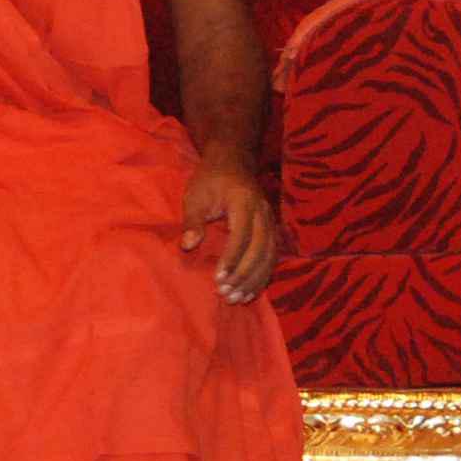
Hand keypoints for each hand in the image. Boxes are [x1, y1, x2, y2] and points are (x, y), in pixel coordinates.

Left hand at [181, 159, 275, 303]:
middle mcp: (263, 212)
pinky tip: (250, 292)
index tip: (218, 279)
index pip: (242, 236)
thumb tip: (188, 245)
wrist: (233, 161)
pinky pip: (272, 256)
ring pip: (269, 256)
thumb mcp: (195, 195)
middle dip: (244, 275)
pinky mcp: (271, 229)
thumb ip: (193, 220)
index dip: (232, 259)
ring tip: (238, 299)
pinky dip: (263, 276)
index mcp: (244, 202)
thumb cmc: (210, 179)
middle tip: (226, 295)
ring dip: (255, 280)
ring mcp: (270, 221)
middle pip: (260, 249)